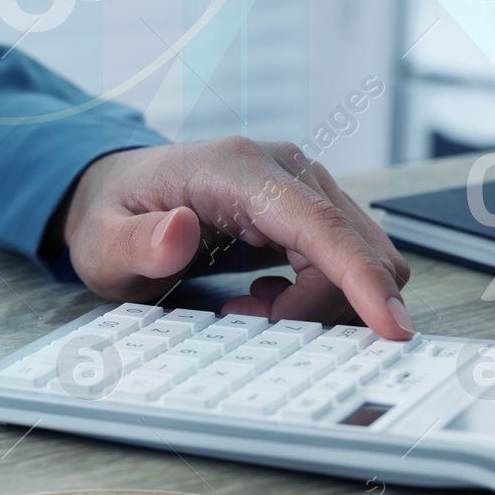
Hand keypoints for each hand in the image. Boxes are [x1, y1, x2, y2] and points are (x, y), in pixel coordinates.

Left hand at [58, 139, 413, 338]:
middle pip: (351, 248)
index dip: (360, 276)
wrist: (116, 191)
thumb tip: (180, 228)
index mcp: (237, 168)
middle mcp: (283, 168)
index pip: (319, 223)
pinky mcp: (309, 209)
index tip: (392, 326)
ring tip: (247, 306)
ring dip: (316, 301)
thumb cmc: (113, 215)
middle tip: (248, 319)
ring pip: (358, 257)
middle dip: (319, 305)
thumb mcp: (103, 241)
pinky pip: (345, 259)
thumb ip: (137, 242)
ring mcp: (302, 186)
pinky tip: (263, 296)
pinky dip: (318, 292)